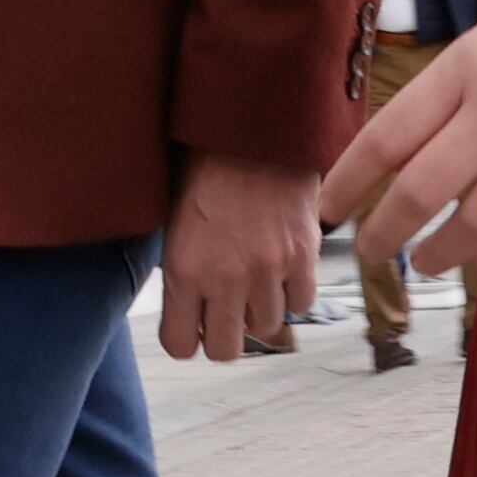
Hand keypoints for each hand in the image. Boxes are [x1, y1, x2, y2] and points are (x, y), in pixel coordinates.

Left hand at [157, 151, 322, 361]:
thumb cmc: (204, 163)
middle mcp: (225, 278)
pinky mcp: (304, 256)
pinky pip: (301, 304)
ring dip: (259, 310)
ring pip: (267, 328)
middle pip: (225, 350)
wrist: (254, 126)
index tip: (190, 323)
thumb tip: (183, 302)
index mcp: (183, 269)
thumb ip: (179, 266)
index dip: (185, 336)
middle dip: (222, 334)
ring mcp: (268, 270)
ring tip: (252, 280)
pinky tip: (281, 269)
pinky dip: (292, 292)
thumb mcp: (172, 216)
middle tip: (222, 310)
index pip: (180, 345)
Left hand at [337, 0, 476, 280]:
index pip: (389, 135)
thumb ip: (450, 92)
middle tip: (371, 254)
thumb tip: (398, 157)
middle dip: (385, 232)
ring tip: (428, 261)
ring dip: (445, 253)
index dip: (349, 182)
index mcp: (467, 64)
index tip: (329, 210)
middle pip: (424, 189)